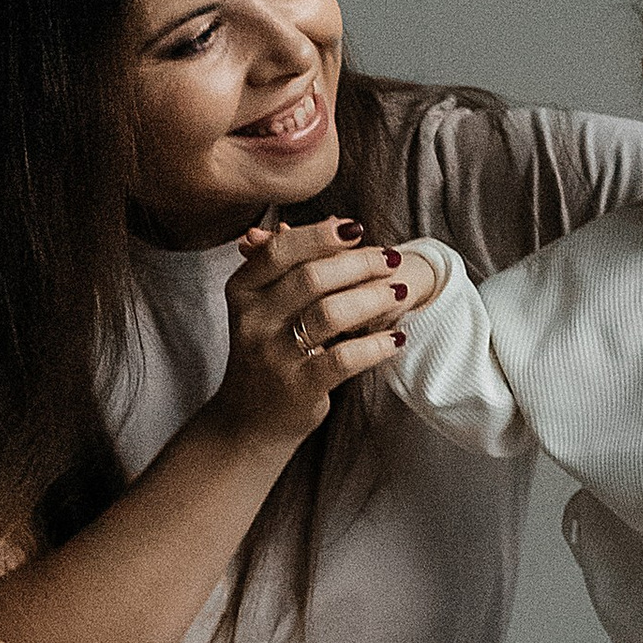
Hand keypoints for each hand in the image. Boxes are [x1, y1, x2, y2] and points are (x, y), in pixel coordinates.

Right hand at [213, 216, 422, 447]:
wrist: (247, 420)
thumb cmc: (268, 350)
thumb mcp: (268, 305)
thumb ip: (299, 264)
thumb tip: (340, 222)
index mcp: (243, 290)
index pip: (281, 250)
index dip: (321, 235)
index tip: (358, 228)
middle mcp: (253, 321)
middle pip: (311, 277)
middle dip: (360, 263)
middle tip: (392, 259)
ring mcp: (274, 356)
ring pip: (331, 314)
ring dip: (373, 298)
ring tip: (399, 292)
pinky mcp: (298, 388)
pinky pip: (344, 360)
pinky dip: (376, 345)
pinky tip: (396, 338)